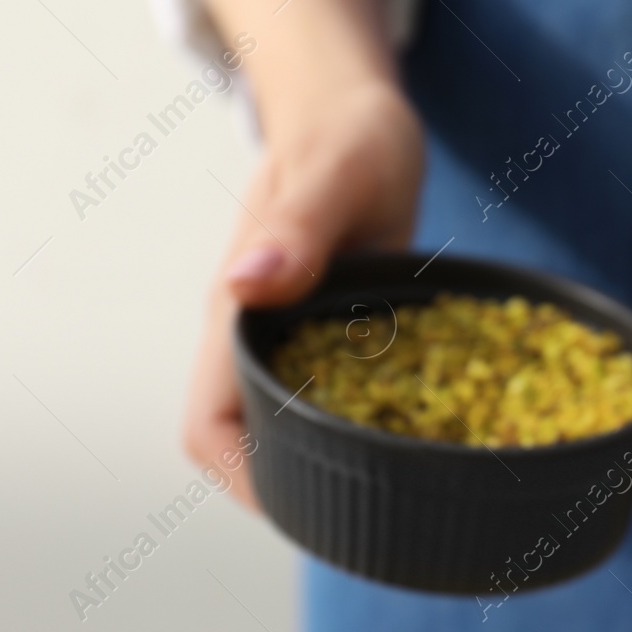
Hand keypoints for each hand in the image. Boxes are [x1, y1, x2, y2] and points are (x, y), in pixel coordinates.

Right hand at [184, 82, 423, 507]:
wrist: (355, 112)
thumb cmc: (347, 135)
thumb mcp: (336, 172)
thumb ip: (297, 228)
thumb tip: (247, 287)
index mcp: (240, 312)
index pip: (210, 425)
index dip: (243, 479)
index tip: (301, 507)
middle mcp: (256, 335)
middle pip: (245, 442)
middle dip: (292, 488)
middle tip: (369, 518)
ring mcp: (290, 340)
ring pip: (287, 425)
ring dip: (328, 463)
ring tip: (397, 497)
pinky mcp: (327, 337)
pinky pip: (329, 399)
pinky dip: (366, 428)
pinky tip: (421, 444)